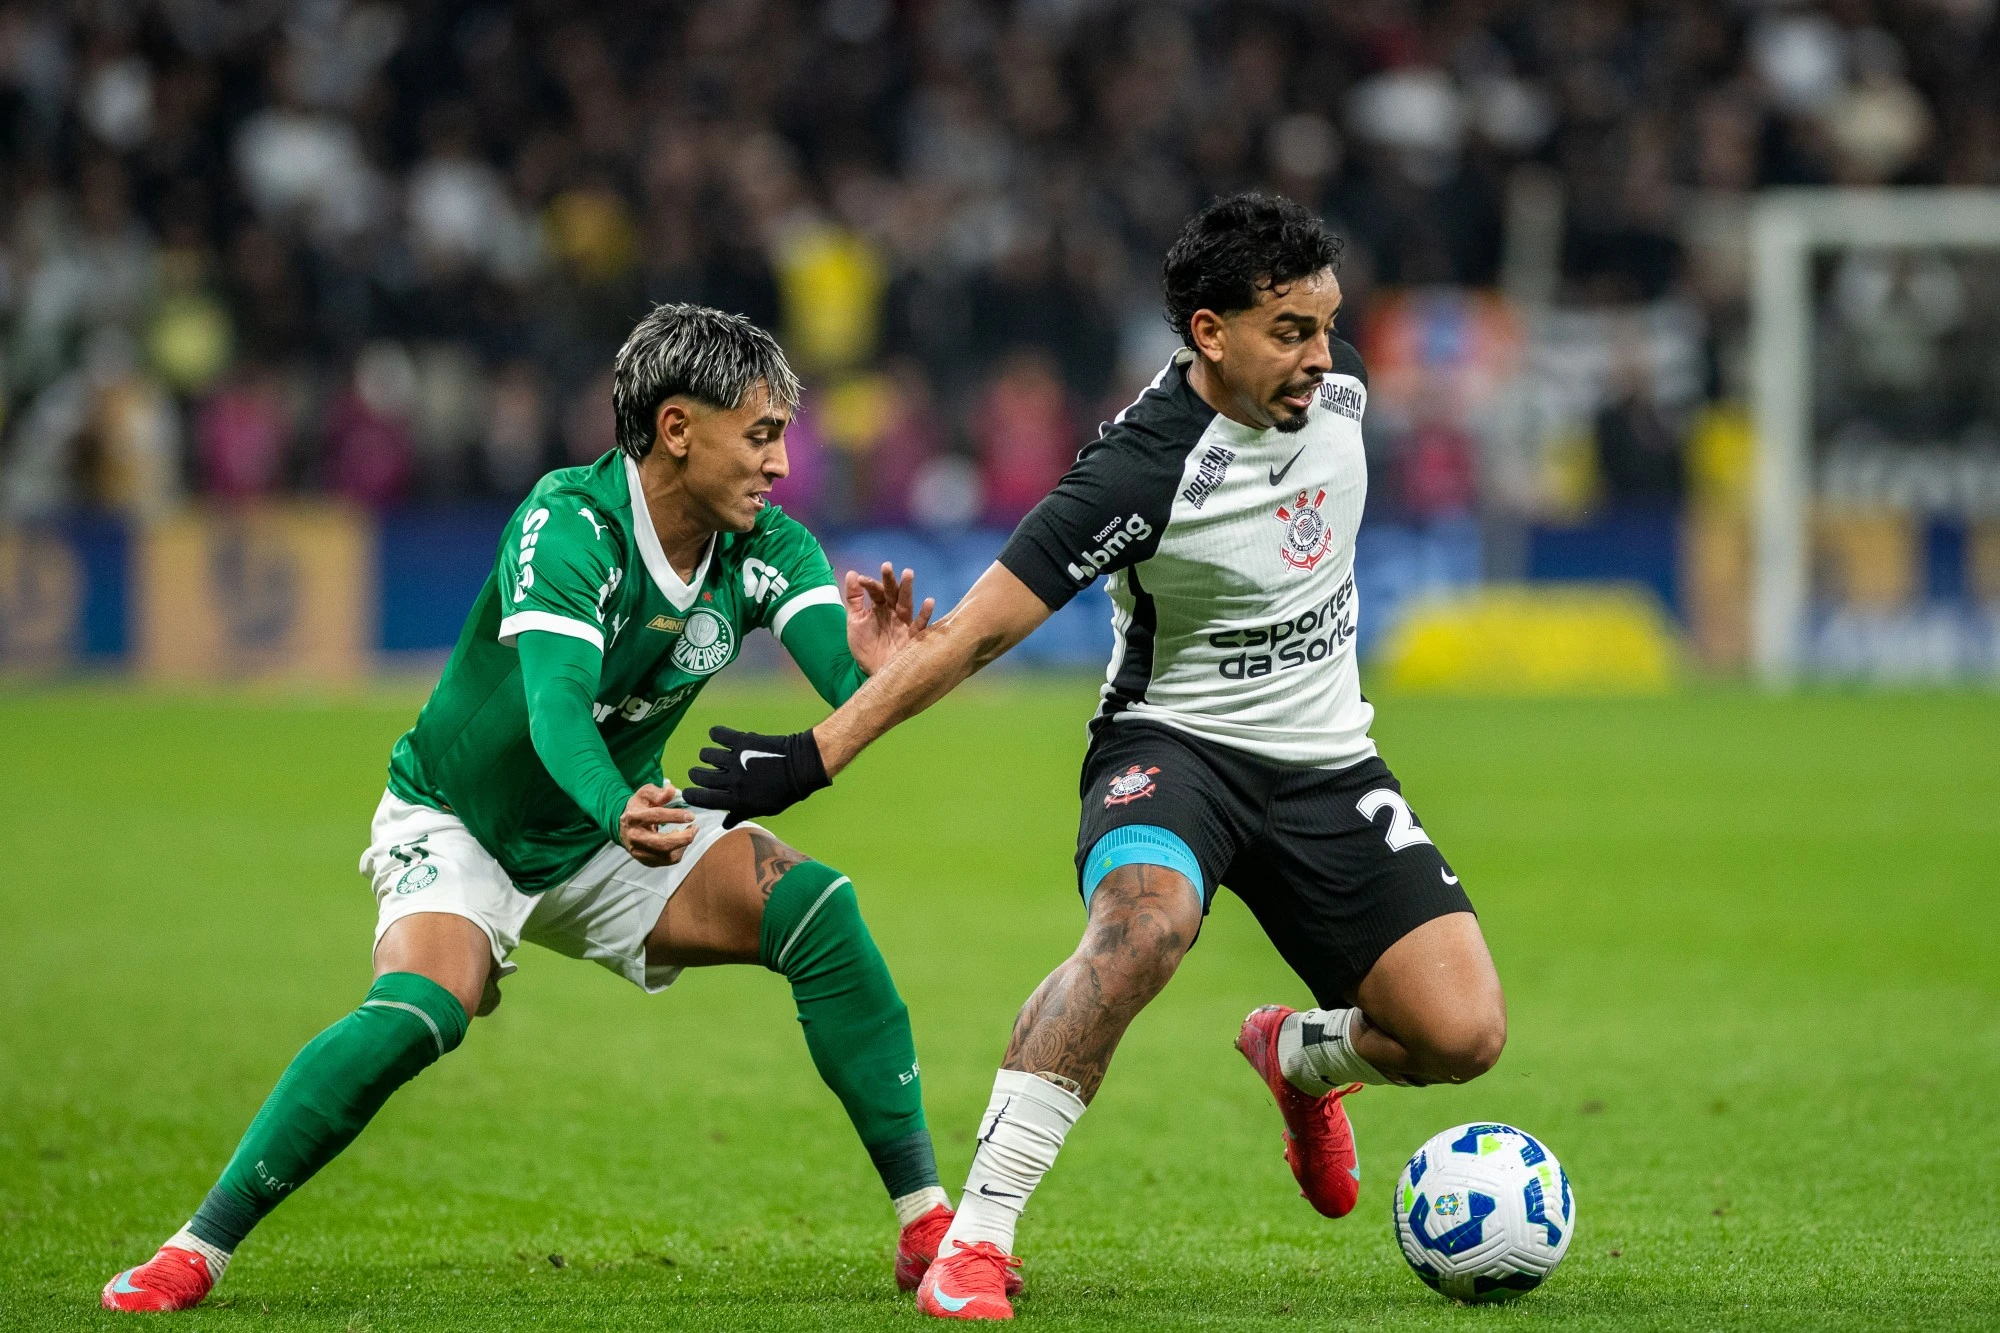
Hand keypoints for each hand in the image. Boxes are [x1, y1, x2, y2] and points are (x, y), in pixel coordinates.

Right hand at [619, 784, 695, 865]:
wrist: (624, 827)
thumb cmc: (638, 808)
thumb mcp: (645, 794)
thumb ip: (658, 792)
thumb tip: (671, 790)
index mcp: (633, 817)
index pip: (655, 817)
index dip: (675, 816)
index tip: (691, 816)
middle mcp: (635, 837)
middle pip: (662, 844)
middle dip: (683, 838)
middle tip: (695, 828)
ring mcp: (639, 852)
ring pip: (667, 856)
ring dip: (683, 845)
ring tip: (688, 832)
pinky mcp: (646, 861)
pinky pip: (667, 861)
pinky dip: (678, 852)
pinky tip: (678, 841)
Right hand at [684, 726, 830, 825]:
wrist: (802, 765)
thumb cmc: (785, 791)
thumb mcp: (763, 808)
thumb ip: (741, 813)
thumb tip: (725, 823)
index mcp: (737, 800)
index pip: (702, 799)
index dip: (691, 795)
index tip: (689, 792)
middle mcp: (733, 781)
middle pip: (700, 776)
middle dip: (696, 774)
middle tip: (700, 772)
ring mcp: (737, 760)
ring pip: (707, 755)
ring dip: (708, 755)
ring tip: (714, 756)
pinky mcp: (742, 741)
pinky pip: (718, 734)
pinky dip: (716, 734)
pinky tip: (719, 737)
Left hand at [845, 562, 933, 675]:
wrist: (873, 673)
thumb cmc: (865, 648)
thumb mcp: (854, 622)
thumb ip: (854, 599)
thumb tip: (852, 573)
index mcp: (879, 607)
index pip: (876, 590)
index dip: (869, 584)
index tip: (861, 580)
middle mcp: (893, 612)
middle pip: (893, 592)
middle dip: (890, 580)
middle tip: (887, 566)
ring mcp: (904, 623)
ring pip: (906, 603)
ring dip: (907, 589)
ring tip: (908, 573)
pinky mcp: (913, 637)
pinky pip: (920, 624)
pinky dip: (925, 614)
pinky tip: (929, 601)